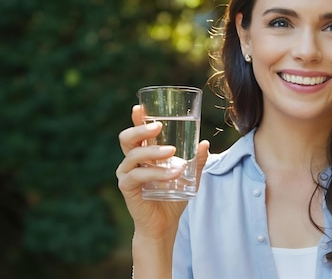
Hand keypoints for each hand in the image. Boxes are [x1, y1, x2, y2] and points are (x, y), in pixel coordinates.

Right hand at [116, 105, 208, 238]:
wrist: (164, 224)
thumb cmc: (172, 197)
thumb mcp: (189, 177)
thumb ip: (197, 161)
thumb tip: (204, 144)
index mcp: (143, 154)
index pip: (137, 132)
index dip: (137, 118)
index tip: (140, 107)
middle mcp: (132, 161)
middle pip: (127, 138)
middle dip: (141, 129)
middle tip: (159, 126)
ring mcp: (127, 173)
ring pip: (133, 154)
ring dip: (154, 151)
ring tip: (172, 152)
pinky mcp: (128, 187)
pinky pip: (139, 175)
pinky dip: (157, 172)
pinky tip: (173, 173)